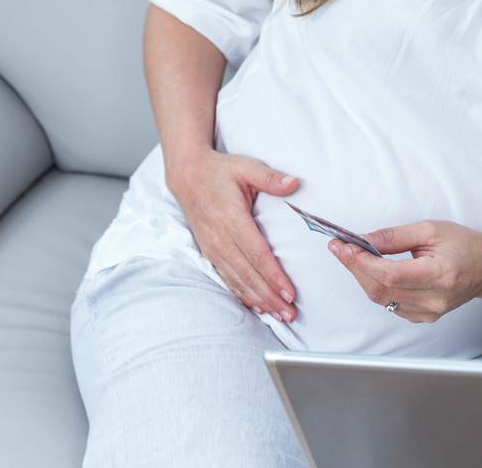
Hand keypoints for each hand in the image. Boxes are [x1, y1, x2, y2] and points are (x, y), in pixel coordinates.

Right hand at [166, 149, 301, 320]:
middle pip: (248, 274)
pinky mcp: (210, 251)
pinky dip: (242, 293)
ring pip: (237, 280)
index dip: (274, 276)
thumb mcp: (246, 167)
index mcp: (232, 219)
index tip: (289, 292)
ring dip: (258, 299)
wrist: (186, 175)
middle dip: (270, 296)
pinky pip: (227, 277)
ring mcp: (213, 247)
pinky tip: (255, 304)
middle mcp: (221, 238)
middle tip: (290, 313)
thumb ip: (271, 178)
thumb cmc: (219, 171)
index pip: (257, 254)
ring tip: (278, 314)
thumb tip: (295, 183)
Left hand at [329, 220, 481, 323]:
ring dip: (364, 277)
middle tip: (341, 249)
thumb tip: (364, 240)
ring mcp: (429, 312)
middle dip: (356, 267)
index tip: (343, 247)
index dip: (362, 262)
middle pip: (381, 289)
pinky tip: (375, 272)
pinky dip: (378, 287)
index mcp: (439, 275)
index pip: (390, 274)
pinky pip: (391, 305)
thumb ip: (395, 236)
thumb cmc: (464, 245)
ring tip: (355, 256)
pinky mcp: (423, 317)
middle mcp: (434, 299)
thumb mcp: (431, 230)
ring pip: (382, 299)